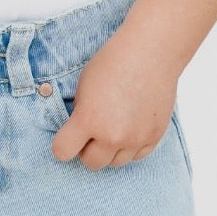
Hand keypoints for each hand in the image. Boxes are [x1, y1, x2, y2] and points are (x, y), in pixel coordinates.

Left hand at [50, 32, 177, 167]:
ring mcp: (135, 139)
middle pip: (91, 163)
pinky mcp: (154, 137)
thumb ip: (80, 114)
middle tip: (93, 130)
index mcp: (88, 120)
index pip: (62, 152)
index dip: (63, 144)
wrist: (151, 52)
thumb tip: (79, 133)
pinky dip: (131, 146)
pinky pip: (137, 156)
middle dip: (88, 149)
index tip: (68, 135)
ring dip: (110, 149)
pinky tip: (130, 126)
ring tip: (114, 126)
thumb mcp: (83, 86)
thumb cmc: (113, 62)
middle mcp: (112, 135)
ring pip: (115, 162)